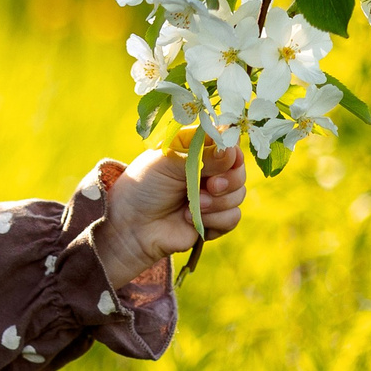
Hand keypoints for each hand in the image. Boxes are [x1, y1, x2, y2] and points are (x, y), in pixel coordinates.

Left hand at [90, 139, 249, 283]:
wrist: (131, 227)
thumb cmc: (143, 188)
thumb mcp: (167, 163)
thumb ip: (201, 156)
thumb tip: (231, 149)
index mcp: (197, 150)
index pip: (228, 143)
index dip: (231, 150)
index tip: (225, 157)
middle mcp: (209, 171)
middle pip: (239, 170)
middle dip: (228, 180)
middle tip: (210, 186)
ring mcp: (213, 196)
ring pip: (239, 194)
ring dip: (217, 202)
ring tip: (192, 206)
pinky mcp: (214, 220)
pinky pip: (233, 217)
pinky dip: (215, 219)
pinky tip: (190, 219)